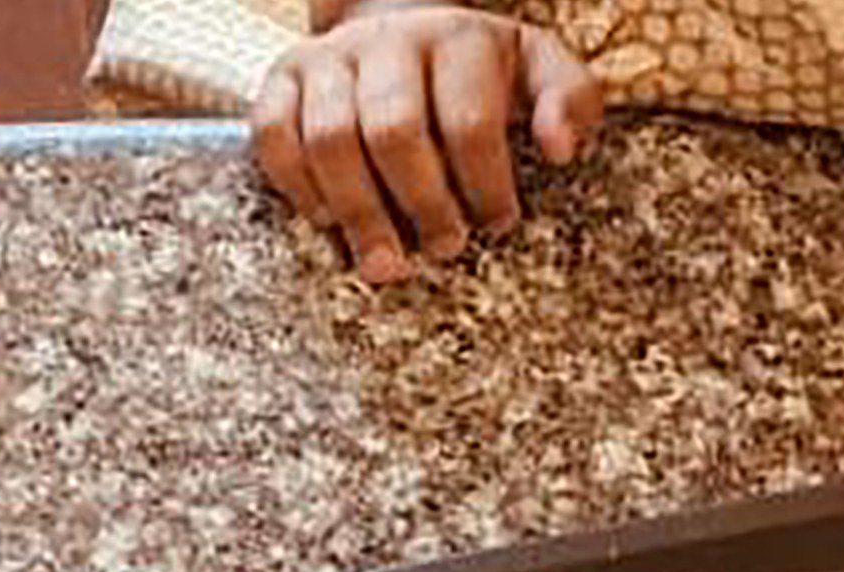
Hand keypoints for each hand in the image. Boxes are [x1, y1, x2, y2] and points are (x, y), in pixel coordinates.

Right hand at [253, 3, 602, 281]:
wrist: (394, 34)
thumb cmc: (472, 76)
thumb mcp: (535, 71)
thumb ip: (570, 98)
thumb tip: (558, 148)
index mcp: (457, 37)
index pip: (468, 120)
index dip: (484, 185)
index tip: (496, 225)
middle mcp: (388, 39)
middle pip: (394, 133)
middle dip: (421, 205)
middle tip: (441, 251)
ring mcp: (329, 58)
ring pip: (331, 141)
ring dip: (359, 214)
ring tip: (384, 265)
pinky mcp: (281, 79)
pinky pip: (273, 137)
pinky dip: (296, 187)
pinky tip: (327, 222)